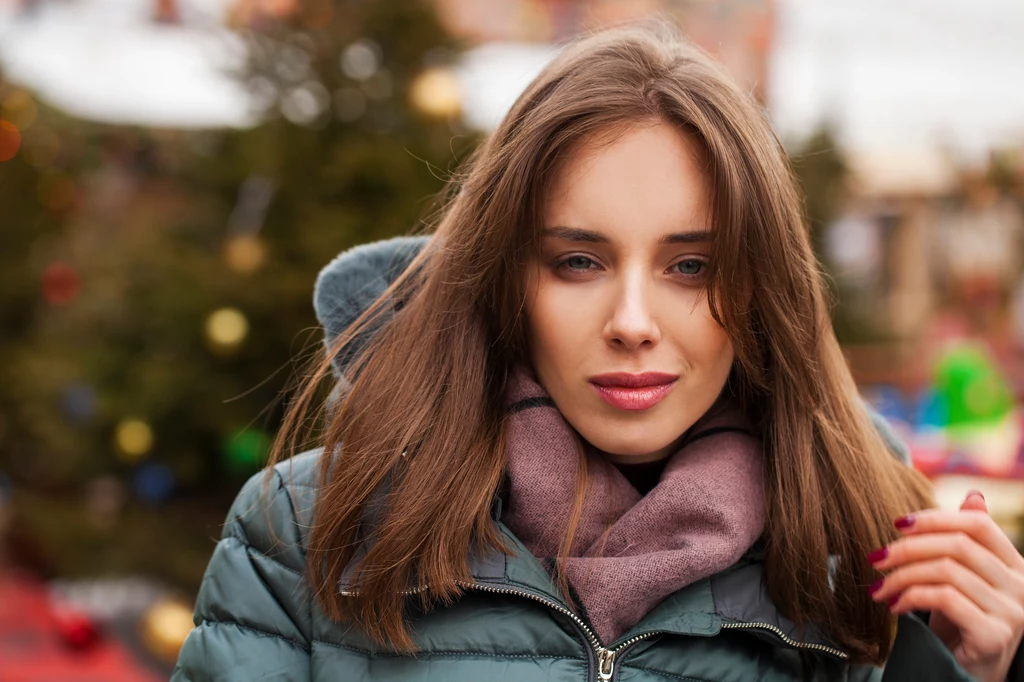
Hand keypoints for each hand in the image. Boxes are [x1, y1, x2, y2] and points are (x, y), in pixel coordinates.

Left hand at [867, 491, 1023, 681]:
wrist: (967, 673)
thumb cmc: (960, 621)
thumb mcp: (962, 577)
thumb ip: (967, 541)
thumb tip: (973, 495)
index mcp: (1015, 564)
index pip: (978, 524)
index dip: (935, 517)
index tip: (896, 523)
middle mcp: (1021, 585)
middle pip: (957, 546)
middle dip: (907, 548)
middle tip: (876, 558)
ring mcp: (1012, 611)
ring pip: (946, 571)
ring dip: (902, 576)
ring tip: (879, 588)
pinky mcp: (994, 634)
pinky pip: (945, 599)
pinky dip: (911, 596)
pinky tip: (894, 606)